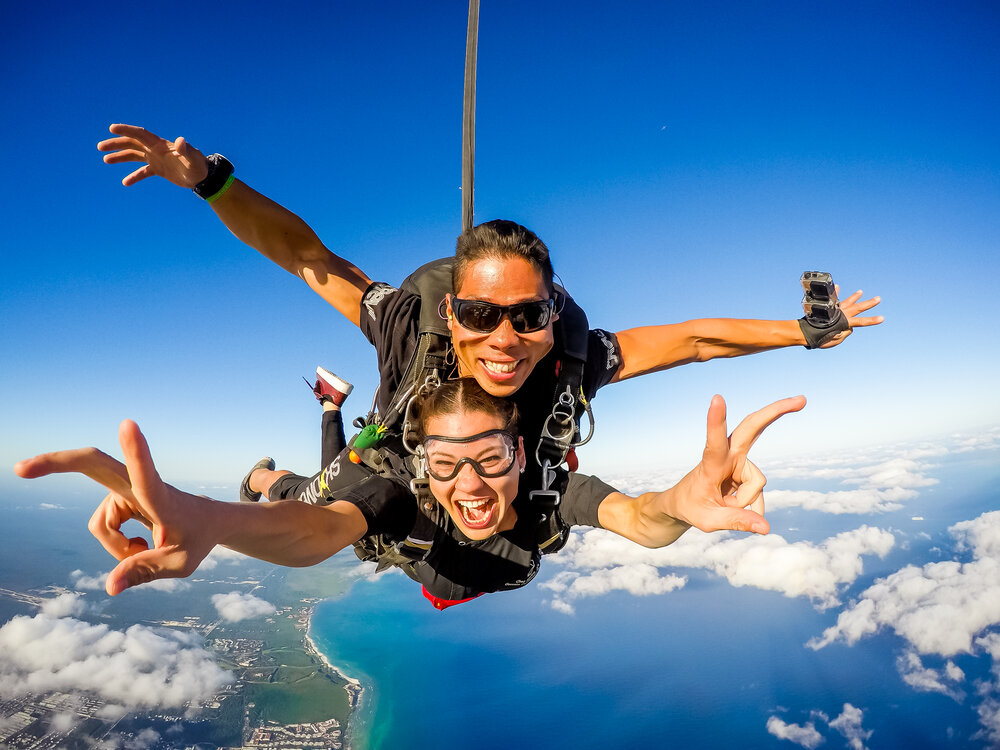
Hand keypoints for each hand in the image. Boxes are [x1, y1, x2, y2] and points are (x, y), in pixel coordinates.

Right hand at [14, 421, 218, 594]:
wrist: (209, 522)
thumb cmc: (198, 538)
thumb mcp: (180, 564)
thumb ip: (145, 572)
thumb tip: (109, 586)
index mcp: (161, 496)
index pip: (146, 474)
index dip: (136, 451)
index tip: (128, 424)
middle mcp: (139, 486)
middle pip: (93, 466)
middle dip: (56, 464)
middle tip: (20, 469)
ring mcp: (126, 490)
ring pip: (100, 525)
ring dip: (117, 546)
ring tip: (148, 550)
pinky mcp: (119, 497)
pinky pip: (102, 528)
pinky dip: (116, 543)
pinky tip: (139, 545)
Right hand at [98, 124, 208, 188]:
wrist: (204, 177)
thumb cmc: (199, 166)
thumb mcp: (193, 158)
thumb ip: (186, 150)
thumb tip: (181, 141)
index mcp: (161, 144)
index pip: (140, 134)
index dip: (127, 130)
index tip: (112, 128)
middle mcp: (156, 149)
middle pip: (133, 143)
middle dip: (117, 144)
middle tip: (100, 147)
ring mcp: (156, 159)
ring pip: (134, 155)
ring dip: (120, 156)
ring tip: (105, 159)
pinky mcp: (159, 170)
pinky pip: (143, 172)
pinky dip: (134, 176)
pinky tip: (125, 182)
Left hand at [664, 394, 805, 534]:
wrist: (683, 504)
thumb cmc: (690, 507)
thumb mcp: (708, 521)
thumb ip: (736, 522)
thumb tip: (766, 527)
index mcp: (711, 463)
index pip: (713, 441)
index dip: (716, 421)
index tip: (717, 398)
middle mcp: (728, 456)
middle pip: (753, 427)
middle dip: (776, 411)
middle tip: (801, 399)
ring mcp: (739, 462)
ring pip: (758, 484)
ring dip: (744, 501)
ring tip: (723, 505)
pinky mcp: (746, 471)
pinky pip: (758, 492)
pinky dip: (751, 505)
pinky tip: (735, 506)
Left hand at [818, 286, 883, 347]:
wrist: (805, 332)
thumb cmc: (820, 338)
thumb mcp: (836, 340)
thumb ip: (845, 333)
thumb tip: (848, 326)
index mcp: (844, 322)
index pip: (861, 321)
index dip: (872, 320)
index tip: (882, 318)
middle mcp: (841, 314)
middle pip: (858, 308)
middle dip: (869, 303)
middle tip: (878, 298)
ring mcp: (834, 310)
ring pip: (847, 302)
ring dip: (854, 297)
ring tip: (860, 292)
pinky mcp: (827, 309)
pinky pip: (832, 300)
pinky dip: (835, 293)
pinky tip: (837, 286)